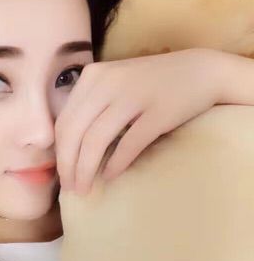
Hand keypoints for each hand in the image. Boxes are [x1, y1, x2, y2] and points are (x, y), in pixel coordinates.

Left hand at [54, 48, 224, 193]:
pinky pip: (128, 144)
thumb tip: (66, 150)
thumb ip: (89, 108)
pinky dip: (116, 164)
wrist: (200, 71)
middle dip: (68, 166)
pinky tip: (110, 176)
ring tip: (86, 189)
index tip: (62, 176)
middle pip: (74, 133)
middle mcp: (108, 82)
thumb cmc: (149, 85)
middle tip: (71, 189)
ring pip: (95, 140)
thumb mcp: (112, 85)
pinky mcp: (158, 111)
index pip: (63, 122)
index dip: (59, 154)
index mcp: (92, 76)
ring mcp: (133, 95)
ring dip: (86, 170)